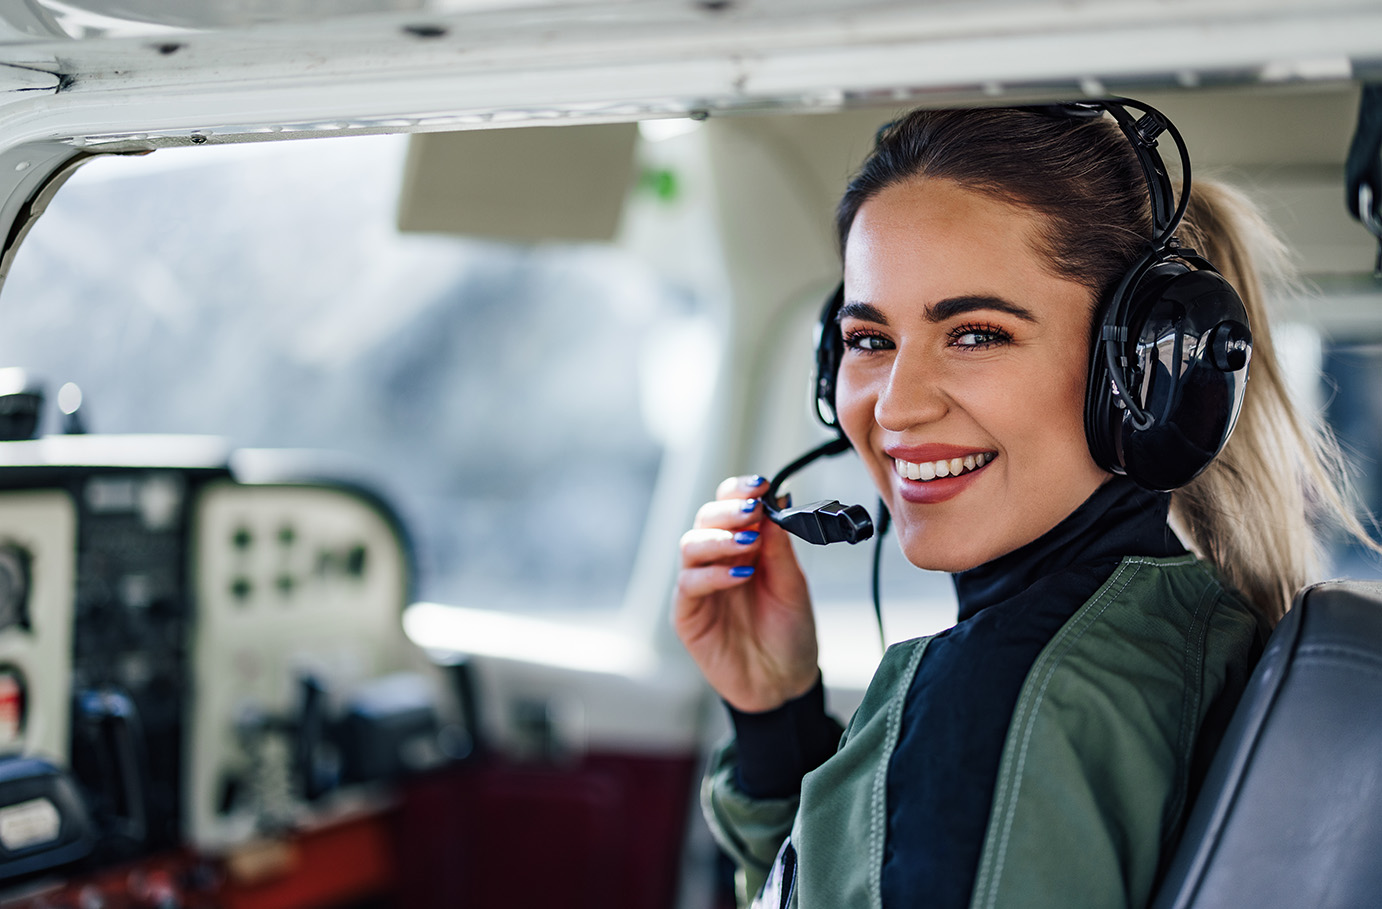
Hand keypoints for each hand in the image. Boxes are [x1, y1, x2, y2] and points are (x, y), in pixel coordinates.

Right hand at [674, 475, 818, 712]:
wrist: (783, 684)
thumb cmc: (789, 633)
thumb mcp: (793, 586)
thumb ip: (780, 547)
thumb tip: (777, 500)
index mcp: (743, 546)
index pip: (730, 506)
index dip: (740, 491)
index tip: (761, 486)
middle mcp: (716, 560)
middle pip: (705, 519)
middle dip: (728, 510)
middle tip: (752, 509)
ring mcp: (699, 586)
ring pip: (691, 545)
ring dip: (719, 539)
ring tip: (747, 542)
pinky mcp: (688, 614)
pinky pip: (690, 584)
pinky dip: (713, 575)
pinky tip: (739, 574)